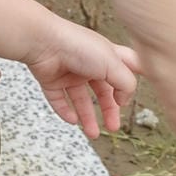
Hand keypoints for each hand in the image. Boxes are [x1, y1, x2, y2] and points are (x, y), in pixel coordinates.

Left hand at [20, 16, 137, 138]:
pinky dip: (65, 111)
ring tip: (93, 133)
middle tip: (113, 126)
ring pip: (80, 99)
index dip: (131, 79)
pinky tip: (73, 120)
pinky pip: (58, 99)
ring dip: (87, 117)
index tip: (133, 95)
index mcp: (106, 55)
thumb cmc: (78, 46)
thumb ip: (126, 83)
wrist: (42, 41)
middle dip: (109, 109)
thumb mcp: (113, 64)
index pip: (125, 66)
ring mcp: (68, 72)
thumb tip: (124, 100)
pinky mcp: (50, 79)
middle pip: (102, 90)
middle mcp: (88, 63)